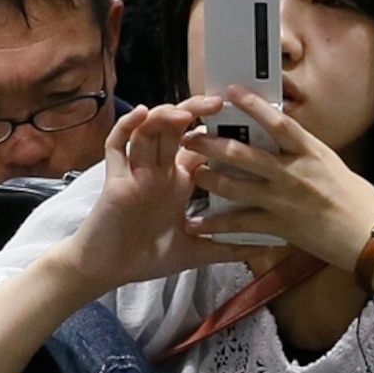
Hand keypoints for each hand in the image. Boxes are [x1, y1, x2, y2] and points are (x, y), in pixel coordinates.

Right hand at [56, 103, 241, 291]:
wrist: (108, 270)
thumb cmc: (145, 258)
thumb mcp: (195, 252)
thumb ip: (227, 249)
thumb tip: (265, 248)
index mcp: (178, 183)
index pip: (199, 148)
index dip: (217, 133)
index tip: (241, 121)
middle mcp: (158, 171)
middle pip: (176, 129)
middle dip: (194, 111)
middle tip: (218, 102)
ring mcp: (136, 171)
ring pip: (148, 131)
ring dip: (164, 115)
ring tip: (184, 111)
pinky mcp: (115, 178)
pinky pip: (117, 146)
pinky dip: (126, 127)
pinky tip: (140, 113)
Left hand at [183, 88, 373, 267]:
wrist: (369, 235)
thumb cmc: (355, 198)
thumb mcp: (330, 163)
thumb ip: (303, 151)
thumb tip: (280, 136)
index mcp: (309, 151)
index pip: (277, 121)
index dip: (252, 105)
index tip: (231, 92)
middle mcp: (293, 172)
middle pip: (244, 153)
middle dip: (212, 144)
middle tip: (191, 136)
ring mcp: (283, 200)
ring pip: (235, 186)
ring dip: (209, 178)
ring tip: (192, 172)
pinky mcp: (279, 226)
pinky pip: (240, 224)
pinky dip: (216, 225)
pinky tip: (196, 224)